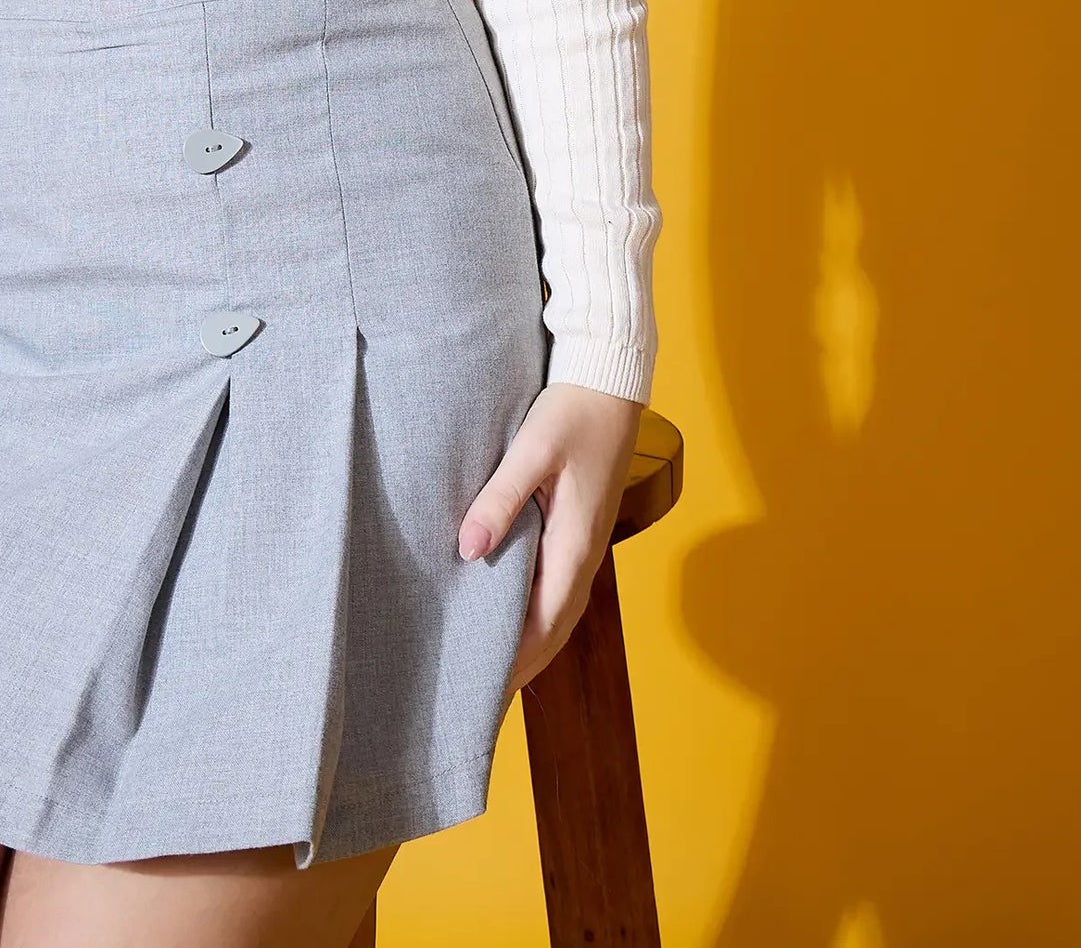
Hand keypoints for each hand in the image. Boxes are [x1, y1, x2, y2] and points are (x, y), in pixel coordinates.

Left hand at [458, 379, 642, 698]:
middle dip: (521, 667)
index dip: (514, 661)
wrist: (611, 382)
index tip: (481, 691)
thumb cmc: (573, 411)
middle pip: (554, 630)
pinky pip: (558, 589)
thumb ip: (501, 498)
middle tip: (479, 698)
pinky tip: (510, 617)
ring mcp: (586, 545)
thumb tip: (469, 549)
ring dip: (530, 644)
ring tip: (491, 671)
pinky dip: (536, 615)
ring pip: (558, 613)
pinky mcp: (579, 531)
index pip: (544, 623)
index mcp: (575, 544)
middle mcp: (585, 554)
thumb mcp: (533, 449)